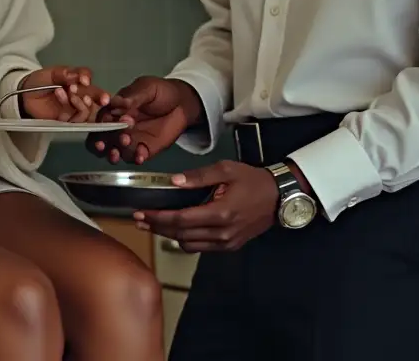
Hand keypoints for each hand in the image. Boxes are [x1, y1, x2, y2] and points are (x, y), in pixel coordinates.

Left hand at [18, 66, 110, 122]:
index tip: (88, 83)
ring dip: (80, 103)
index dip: (96, 87)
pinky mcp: (66, 121)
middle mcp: (80, 96)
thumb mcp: (52, 73)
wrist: (24, 94)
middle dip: (96, 97)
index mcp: (79, 83)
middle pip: (95, 99)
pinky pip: (73, 119)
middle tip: (86, 94)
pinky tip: (60, 96)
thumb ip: (66, 73)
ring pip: (87, 111)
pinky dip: (68, 108)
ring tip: (70, 93)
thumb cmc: (40, 81)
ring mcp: (73, 110)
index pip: (92, 84)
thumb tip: (82, 77)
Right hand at [88, 76, 201, 164]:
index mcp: (115, 111)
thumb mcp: (148, 88)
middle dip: (102, 143)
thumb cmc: (162, 92)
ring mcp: (130, 141)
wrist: (183, 104)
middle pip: (102, 139)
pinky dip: (135, 158)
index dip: (102, 124)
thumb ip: (133, 96)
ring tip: (126, 144)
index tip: (110, 123)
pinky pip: (134, 158)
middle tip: (112, 139)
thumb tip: (118, 102)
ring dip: (116, 152)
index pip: (101, 120)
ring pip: (115, 151)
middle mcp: (118, 128)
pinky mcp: (143, 150)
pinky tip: (140, 155)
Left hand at [134, 161, 278, 251]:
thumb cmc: (253, 180)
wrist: (279, 197)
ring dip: (169, 236)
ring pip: (188, 245)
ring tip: (156, 224)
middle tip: (139, 220)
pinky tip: (178, 228)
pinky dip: (186, 239)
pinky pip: (201, 248)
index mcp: (220, 213)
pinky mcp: (230, 246)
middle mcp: (222, 233)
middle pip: (180, 235)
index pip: (180, 220)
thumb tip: (173, 181)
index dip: (157, 218)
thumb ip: (198, 177)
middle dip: (157, 228)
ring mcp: (226, 243)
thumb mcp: (226, 170)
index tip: (140, 213)